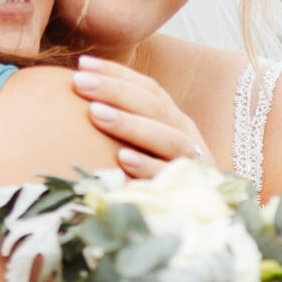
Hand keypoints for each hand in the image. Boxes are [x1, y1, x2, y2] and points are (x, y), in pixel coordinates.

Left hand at [71, 56, 207, 178]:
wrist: (203, 216)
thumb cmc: (159, 175)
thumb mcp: (145, 145)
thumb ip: (120, 122)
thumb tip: (78, 97)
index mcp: (173, 119)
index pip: (148, 88)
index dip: (117, 74)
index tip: (82, 64)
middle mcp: (185, 133)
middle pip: (154, 106)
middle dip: (116, 91)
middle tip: (79, 82)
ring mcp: (191, 161)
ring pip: (167, 138)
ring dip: (130, 124)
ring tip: (95, 113)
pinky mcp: (190, 190)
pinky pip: (169, 177)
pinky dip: (147, 167)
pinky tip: (121, 159)